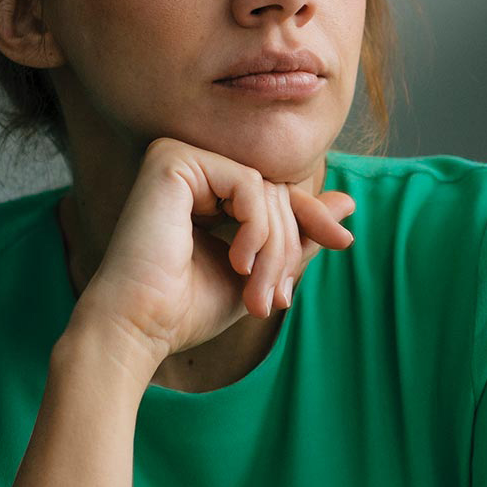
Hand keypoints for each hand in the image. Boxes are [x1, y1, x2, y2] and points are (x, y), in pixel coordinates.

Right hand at [68, 136, 355, 380]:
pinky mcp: (172, 159)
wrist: (138, 329)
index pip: (277, 190)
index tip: (342, 244)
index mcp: (204, 189)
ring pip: (265, 188)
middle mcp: (189, 166)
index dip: (312, 217)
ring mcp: (178, 157)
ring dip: (275, 248)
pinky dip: (257, 228)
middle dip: (288, 247)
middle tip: (279, 299)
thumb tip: (348, 203)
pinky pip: (248, 183)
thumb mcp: (261, 271)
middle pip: (275, 189)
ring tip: (259, 296)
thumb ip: (298, 236)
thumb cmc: (188, 309)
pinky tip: (239, 263)